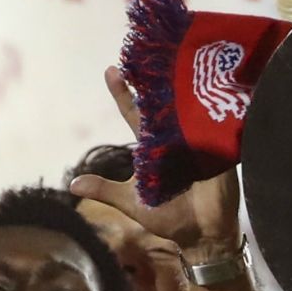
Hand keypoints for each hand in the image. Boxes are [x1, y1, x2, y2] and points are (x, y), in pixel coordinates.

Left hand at [68, 67, 241, 256]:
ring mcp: (198, 143)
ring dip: (184, 89)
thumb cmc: (169, 219)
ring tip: (177, 62)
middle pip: (163, 104)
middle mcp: (175, 140)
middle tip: (145, 53)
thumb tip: (72, 185)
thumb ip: (106, 190)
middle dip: (154, 80)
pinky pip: (216, 129)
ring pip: (189, 111)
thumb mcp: (132, 203)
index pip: (135, 115)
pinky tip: (212, 91)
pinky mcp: (219, 152)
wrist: (202, 236)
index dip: (124, 94)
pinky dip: (214, 112)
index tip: (112, 71)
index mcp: (154, 149)